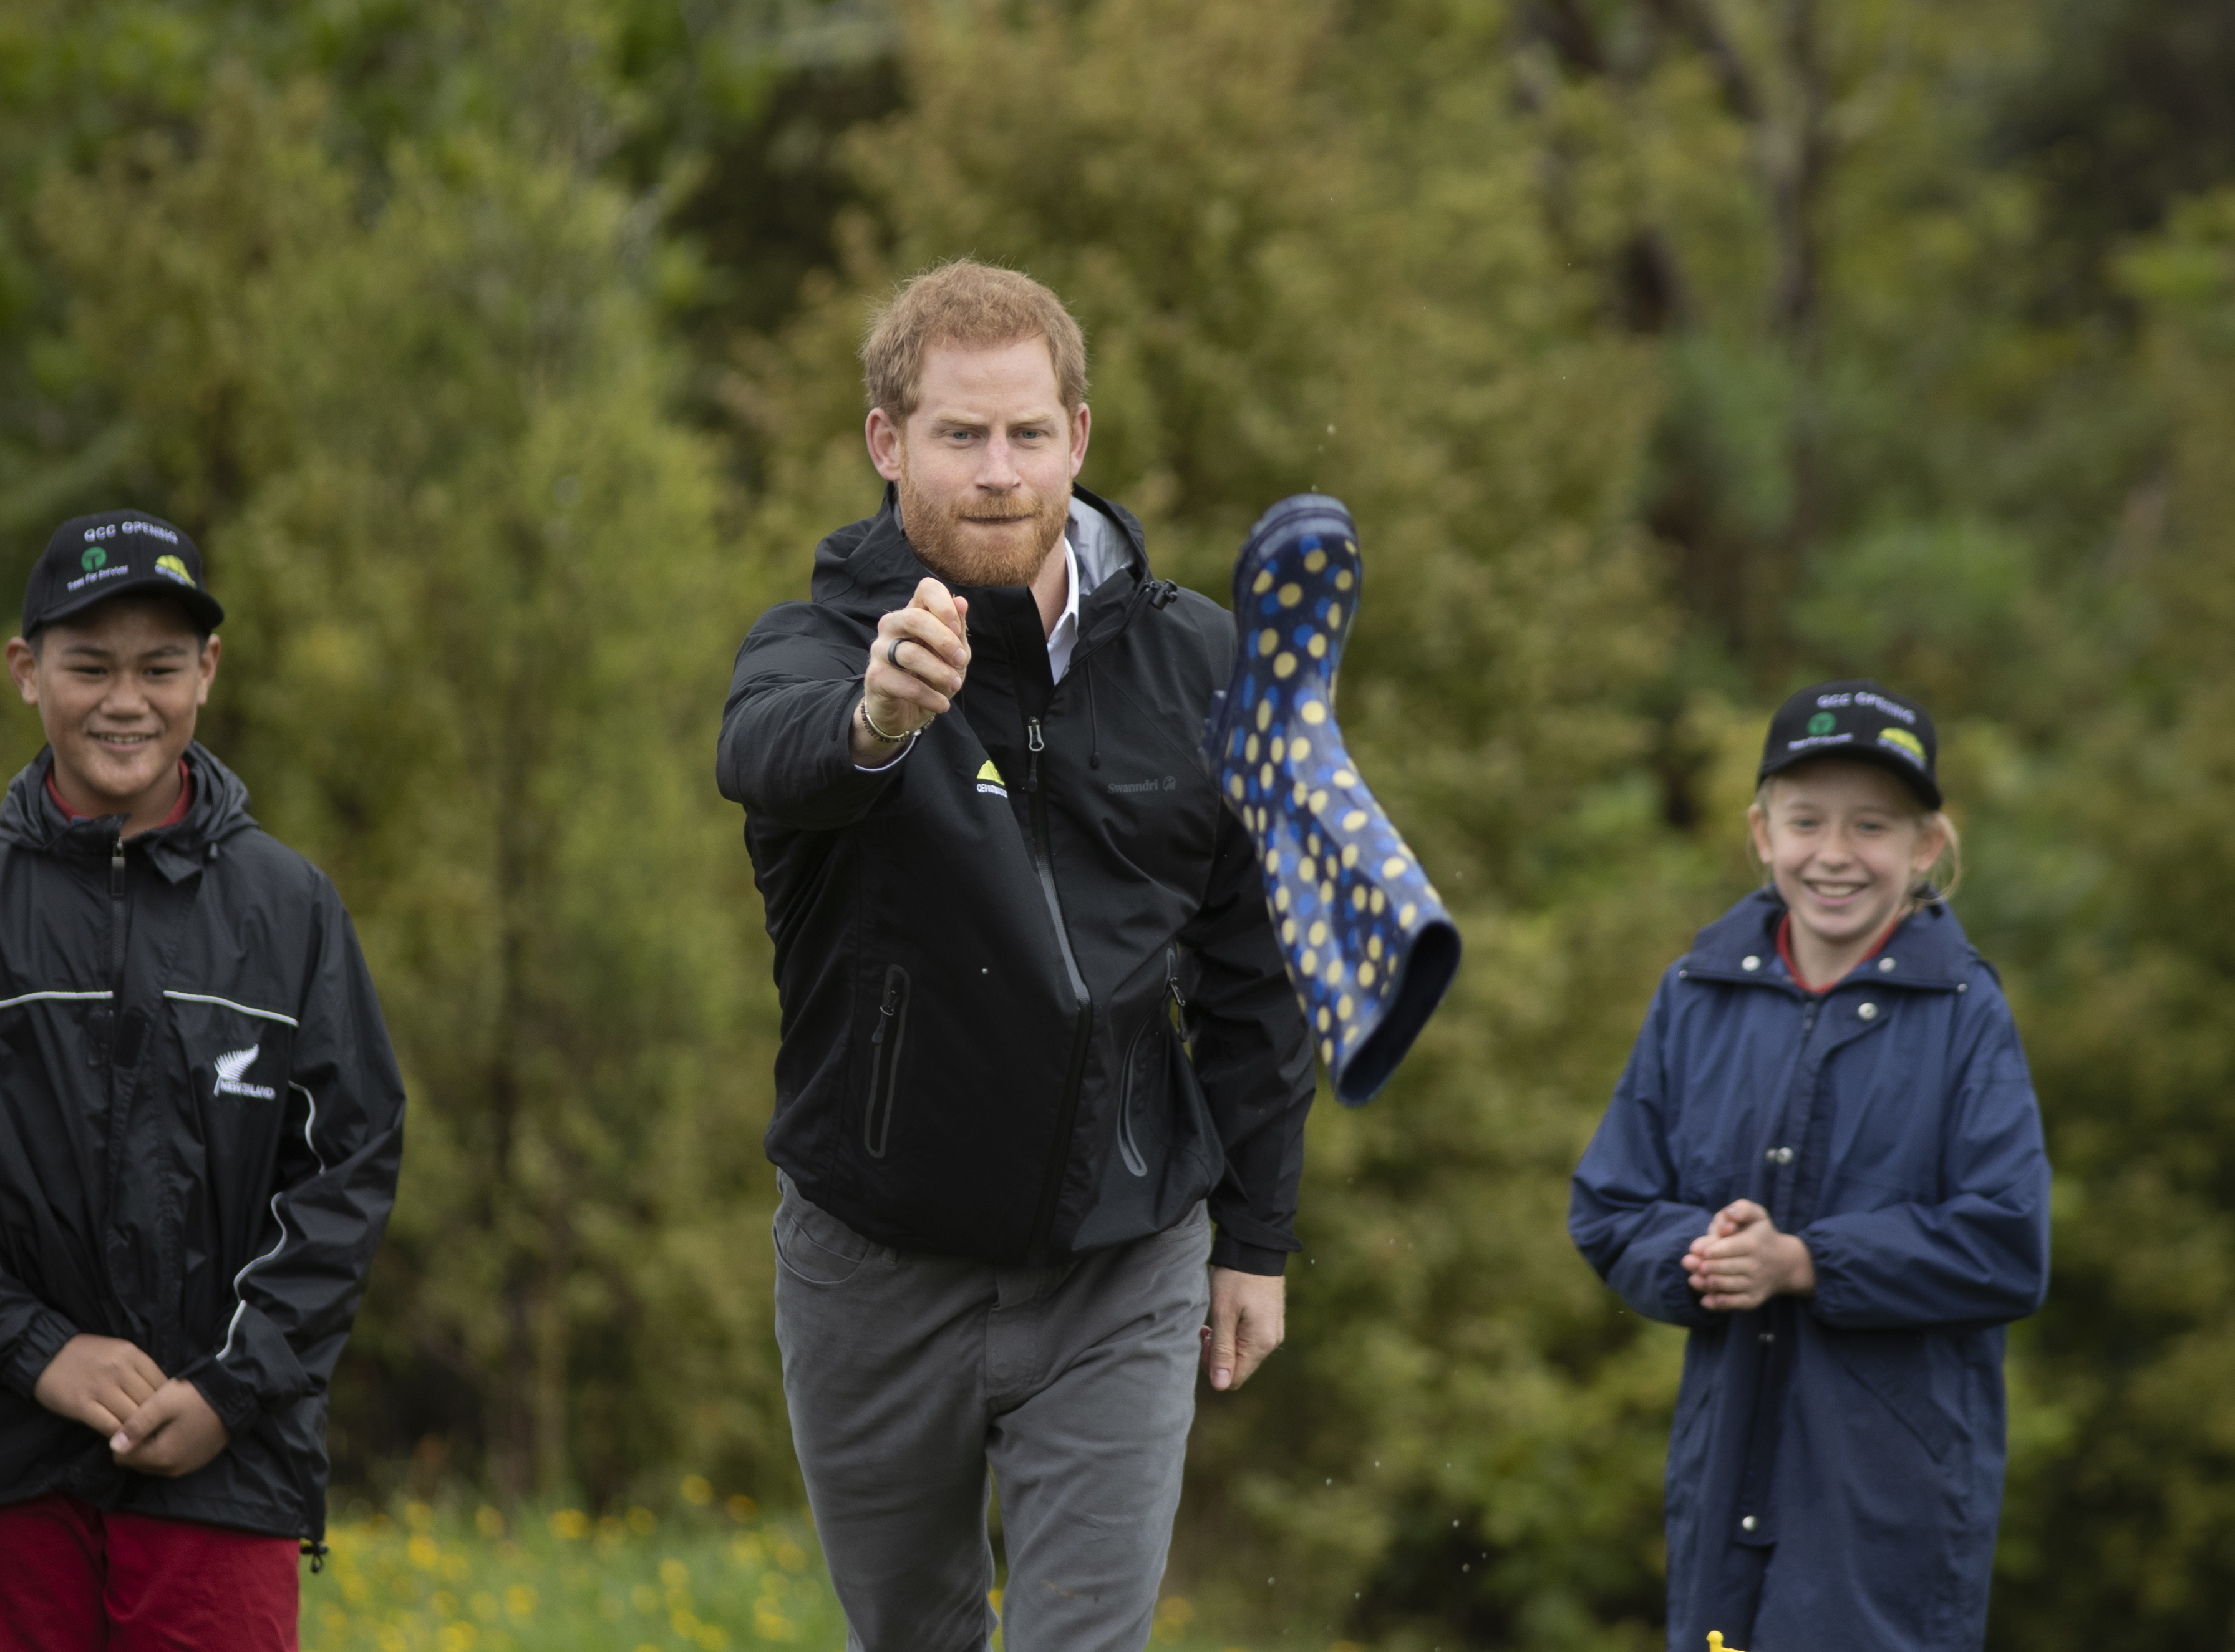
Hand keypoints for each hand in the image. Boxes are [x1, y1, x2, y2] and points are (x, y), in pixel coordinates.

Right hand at [33, 1334, 166, 1436]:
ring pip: (132, 1416)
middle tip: (158, 1431)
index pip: (161, 1383)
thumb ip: (138, 1368)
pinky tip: (121, 1439)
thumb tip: (162, 1391)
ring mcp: (100, 1388)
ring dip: (138, 1430)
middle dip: (155, 1418)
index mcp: (132, 1354)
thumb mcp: (118, 1351)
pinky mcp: (82, 1405)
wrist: (45, 1355)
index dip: (166, 1402)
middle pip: (149, 1402)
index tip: (167, 1414)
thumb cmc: (86, 1355)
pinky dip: (118, 1435)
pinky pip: (109, 1425)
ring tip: (142, 1439)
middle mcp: (120, 1370)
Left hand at [109, 1377, 229, 1477]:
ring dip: (152, 1446)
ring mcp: (187, 1467)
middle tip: (147, 1418)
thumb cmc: (195, 1396)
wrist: (236, 1394)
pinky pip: (171, 1461)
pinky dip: (167, 1448)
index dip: (123, 1436)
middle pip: (137, 1461)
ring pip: (153, 1462)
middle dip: (136, 1443)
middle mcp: (173, 1469)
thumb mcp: (161, 1404)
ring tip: (162, 1422)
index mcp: (161, 1456)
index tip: (134, 1418)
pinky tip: (176, 1428)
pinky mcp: (198, 1462)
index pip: (122, 1457)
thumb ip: (135, 1426)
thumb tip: (113, 1446)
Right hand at [852, 577, 971, 761]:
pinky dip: (929, 696)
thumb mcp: (953, 654)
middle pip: (914, 618)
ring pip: (910, 654)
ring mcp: (880, 650)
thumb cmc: (932, 676)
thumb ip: (957, 630)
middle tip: (961, 660)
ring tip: (955, 685)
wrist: (907, 712)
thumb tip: (962, 602)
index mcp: (914, 612)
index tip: (958, 629)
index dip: (944, 604)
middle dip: (944, 641)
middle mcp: (892, 626)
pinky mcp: (875, 677)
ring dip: (940, 672)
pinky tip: (941, 704)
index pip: (926, 589)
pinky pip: (905, 684)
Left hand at [1201, 1267, 1284, 1390]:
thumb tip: (1221, 1386)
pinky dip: (1234, 1334)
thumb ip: (1222, 1351)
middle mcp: (1271, 1341)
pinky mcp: (1270, 1320)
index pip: (1234, 1378)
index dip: (1213, 1367)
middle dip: (1218, 1355)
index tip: (1204, 1339)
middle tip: (1206, 1329)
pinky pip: (1250, 1340)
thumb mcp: (1223, 1313)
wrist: (1254, 1246)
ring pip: (1243, 1353)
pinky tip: (1227, 1316)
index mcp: (1261, 1343)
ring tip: (1215, 1320)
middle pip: (1239, 1367)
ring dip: (1225, 1343)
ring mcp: (1273, 1331)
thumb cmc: (1236, 1278)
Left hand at [1683, 1199, 1815, 1312]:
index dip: (1709, 1250)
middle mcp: (1756, 1266)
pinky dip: (1718, 1303)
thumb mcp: (1757, 1215)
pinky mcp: (1754, 1299)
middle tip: (1689, 1264)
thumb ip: (1742, 1208)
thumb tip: (1729, 1214)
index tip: (1696, 1251)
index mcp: (1753, 1243)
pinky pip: (1735, 1304)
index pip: (1727, 1248)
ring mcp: (1755, 1284)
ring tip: (1694, 1279)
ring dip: (1705, 1284)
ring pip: (1726, 1286)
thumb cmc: (1762, 1235)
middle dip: (1703, 1267)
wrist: (1785, 1263)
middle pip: (1723, 1268)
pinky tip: (1706, 1299)